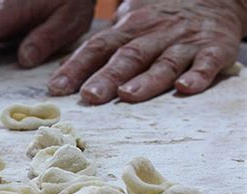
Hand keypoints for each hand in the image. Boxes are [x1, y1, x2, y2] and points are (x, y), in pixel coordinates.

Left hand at [48, 0, 246, 103]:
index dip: (77, 67)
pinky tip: (185, 88)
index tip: (57, 88)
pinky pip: (206, 63)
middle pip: (127, 55)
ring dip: (145, 80)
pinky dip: (197, 75)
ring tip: (128, 95)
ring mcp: (184, 41)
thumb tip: (63, 70)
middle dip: (107, 76)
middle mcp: (154, 33)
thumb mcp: (127, 22)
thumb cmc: (159, 18)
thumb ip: (100, 47)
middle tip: (89, 96)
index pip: (98, 47)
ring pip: (163, 61)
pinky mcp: (214, 49)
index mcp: (129, 27)